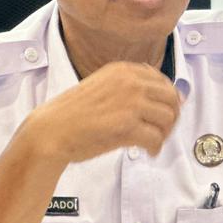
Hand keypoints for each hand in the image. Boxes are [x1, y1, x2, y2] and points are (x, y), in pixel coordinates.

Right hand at [14, 61, 180, 167]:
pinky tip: (148, 152)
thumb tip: (168, 97)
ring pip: (167, 118)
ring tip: (153, 143)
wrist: (50, 130)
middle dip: (172, 117)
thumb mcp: (104, 86)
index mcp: (124, 70)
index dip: (169, 100)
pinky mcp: (127, 126)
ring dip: (164, 134)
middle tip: (164, 132)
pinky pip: (156, 138)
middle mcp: (130, 82)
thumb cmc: (74, 113)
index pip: (163, 81)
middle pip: (172, 98)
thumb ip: (130, 87)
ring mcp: (130, 103)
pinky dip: (155, 147)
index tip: (166, 113)